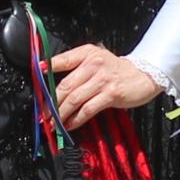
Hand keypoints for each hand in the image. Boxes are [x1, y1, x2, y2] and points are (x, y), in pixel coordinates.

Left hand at [47, 40, 163, 128]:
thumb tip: (53, 82)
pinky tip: (69, 125)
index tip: (36, 83)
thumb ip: (77, 66)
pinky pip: (88, 109)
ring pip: (74, 99)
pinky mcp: (110, 94)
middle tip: (42, 115)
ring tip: (52, 123)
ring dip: (60, 114)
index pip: (61, 60)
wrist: (144, 75)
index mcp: (86, 53)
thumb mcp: (96, 59)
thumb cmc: (116, 70)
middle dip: (51, 103)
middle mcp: (93, 64)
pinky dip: (76, 120)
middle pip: (65, 85)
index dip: (46, 71)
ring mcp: (102, 80)